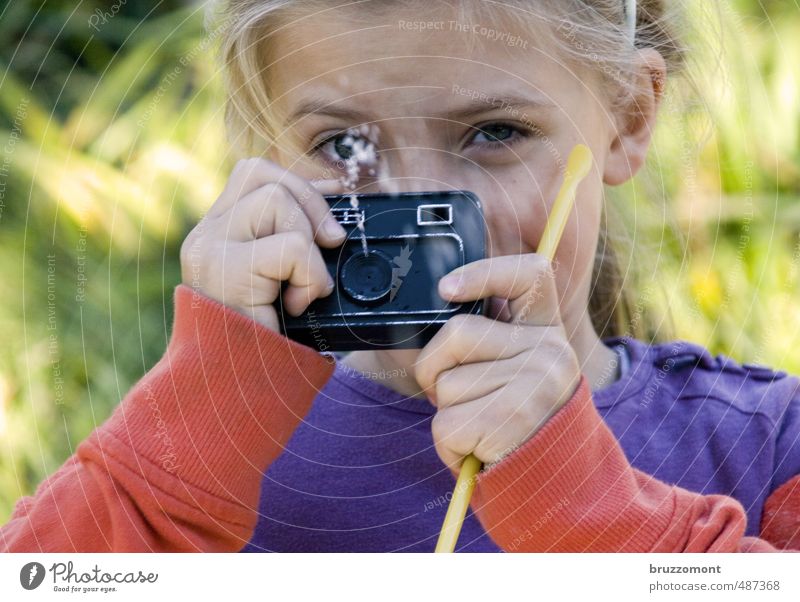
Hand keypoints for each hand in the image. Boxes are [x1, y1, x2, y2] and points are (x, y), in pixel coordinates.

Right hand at [180, 158, 346, 331]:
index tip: (330, 204)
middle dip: (311, 206)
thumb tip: (332, 188)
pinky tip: (297, 304)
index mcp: (217, 234)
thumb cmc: (269, 341)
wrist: (240, 394)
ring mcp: (208, 251)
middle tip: (328, 247)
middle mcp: (205, 237)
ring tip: (302, 290)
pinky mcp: (222, 271)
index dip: (298, 183)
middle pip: (263, 175)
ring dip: (308, 248)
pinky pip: (290, 246)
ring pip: (276, 202)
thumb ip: (295, 233)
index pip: (254, 174)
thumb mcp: (286, 278)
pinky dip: (309, 274)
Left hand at [414, 253, 581, 469]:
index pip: (529, 274)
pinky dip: (448, 445)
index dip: (484, 272)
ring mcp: (537, 384)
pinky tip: (479, 449)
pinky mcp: (514, 421)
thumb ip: (485, 337)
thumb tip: (440, 302)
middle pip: (457, 332)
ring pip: (446, 385)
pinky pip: (447, 425)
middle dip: (434, 369)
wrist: (548, 484)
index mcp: (547, 327)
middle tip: (456, 395)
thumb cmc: (511, 419)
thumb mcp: (508, 368)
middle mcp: (551, 350)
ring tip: (480, 427)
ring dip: (446, 413)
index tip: (446, 289)